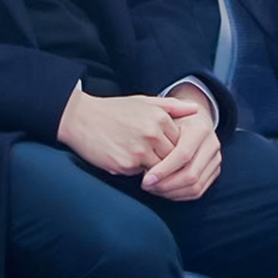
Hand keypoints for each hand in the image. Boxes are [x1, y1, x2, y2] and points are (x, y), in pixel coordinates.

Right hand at [55, 85, 202, 175]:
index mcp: (159, 117)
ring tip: (141, 162)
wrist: (80, 118)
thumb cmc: (114, 110)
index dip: (174, 148)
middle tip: (153, 159)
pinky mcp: (125, 165)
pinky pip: (141, 175)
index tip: (164, 148)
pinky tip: (126, 162)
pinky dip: (137, 172)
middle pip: (172, 158)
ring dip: (154, 169)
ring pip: (160, 169)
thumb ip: (172, 107)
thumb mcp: (143, 102)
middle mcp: (152, 133)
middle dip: (167, 161)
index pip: (181, 142)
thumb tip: (197, 110)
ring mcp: (139, 150)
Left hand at [141, 104, 222, 201]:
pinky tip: (164, 191)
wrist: (192, 120)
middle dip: (167, 185)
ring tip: (153, 188)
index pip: (183, 155)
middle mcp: (212, 144)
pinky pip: (198, 191)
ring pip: (196, 187)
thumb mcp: (163, 118)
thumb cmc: (171, 120)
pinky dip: (180, 195)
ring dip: (172, 192)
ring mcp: (216, 159)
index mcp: (200, 128)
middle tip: (147, 186)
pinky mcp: (215, 171)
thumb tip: (143, 160)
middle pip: (191, 175)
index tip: (146, 179)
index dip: (164, 170)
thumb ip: (156, 134)